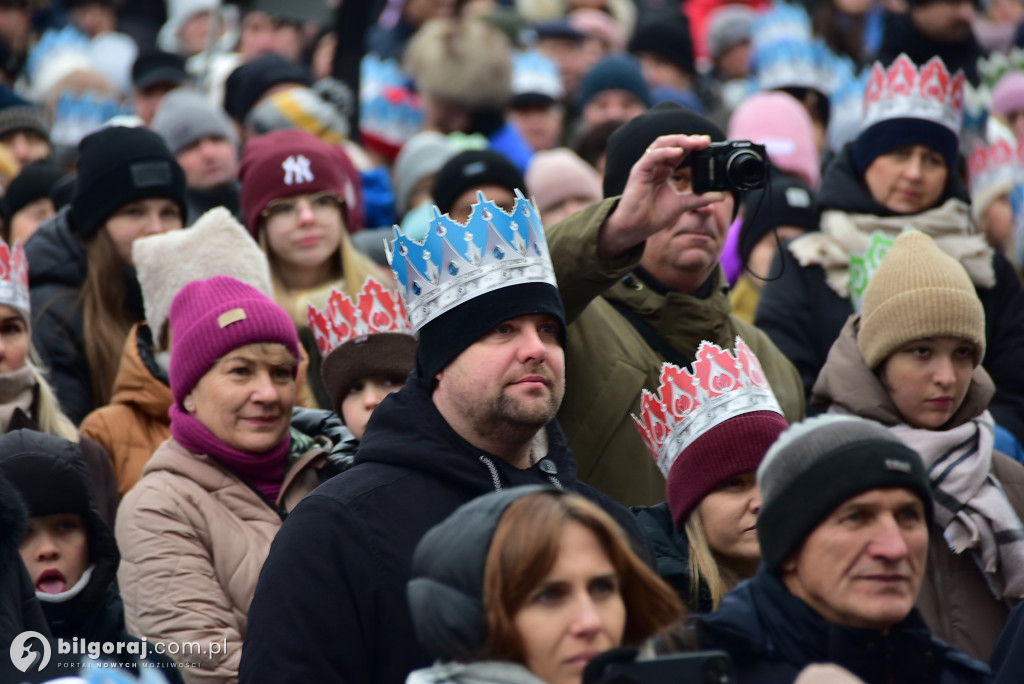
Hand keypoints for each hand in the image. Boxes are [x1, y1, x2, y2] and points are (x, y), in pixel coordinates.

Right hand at [597, 134, 725, 259]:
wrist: (635, 228)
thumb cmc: (653, 215)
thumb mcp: (682, 205)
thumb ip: (700, 198)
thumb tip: (721, 195)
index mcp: (664, 170)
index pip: (680, 150)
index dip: (693, 145)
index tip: (708, 144)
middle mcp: (655, 165)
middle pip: (672, 143)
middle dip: (688, 139)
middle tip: (704, 141)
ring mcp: (646, 167)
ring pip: (661, 144)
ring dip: (678, 141)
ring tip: (693, 142)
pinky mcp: (638, 172)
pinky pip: (651, 156)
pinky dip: (665, 152)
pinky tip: (678, 152)